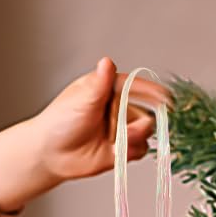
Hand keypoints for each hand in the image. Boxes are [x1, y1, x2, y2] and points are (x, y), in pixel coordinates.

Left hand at [0, 57, 171, 211]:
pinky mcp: (122, 150)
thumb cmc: (59, 121)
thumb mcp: (80, 100)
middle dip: (144, 121)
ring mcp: (122, 129)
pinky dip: (133, 151)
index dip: (154, 93)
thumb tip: (107, 62)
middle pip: (147, 112)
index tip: (167, 98)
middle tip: (133, 128)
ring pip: (145, 133)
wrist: (49, 154)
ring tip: (121, 141)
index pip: (138, 87)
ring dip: (138, 137)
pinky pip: (139, 150)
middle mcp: (120, 108)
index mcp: (111, 89)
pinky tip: (118, 152)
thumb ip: (99, 85)